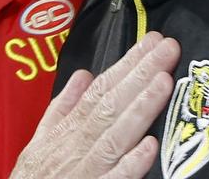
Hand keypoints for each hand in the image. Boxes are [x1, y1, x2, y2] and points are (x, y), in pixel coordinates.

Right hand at [11, 32, 179, 178]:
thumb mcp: (39, 140)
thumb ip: (62, 108)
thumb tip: (84, 74)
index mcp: (68, 129)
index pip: (101, 89)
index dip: (127, 64)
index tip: (152, 41)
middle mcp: (77, 145)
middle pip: (111, 104)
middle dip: (140, 74)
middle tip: (168, 48)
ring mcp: (85, 171)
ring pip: (115, 136)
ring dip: (139, 109)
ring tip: (164, 82)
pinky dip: (129, 164)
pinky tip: (149, 146)